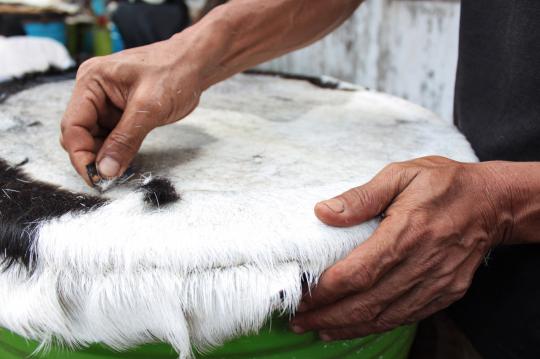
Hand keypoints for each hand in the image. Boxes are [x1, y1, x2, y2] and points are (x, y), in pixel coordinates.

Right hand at [60, 37, 201, 184]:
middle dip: (91, 157)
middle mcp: (93, 92)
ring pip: (94, 138)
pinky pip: (110, 137)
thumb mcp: (149, 108)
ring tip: (119, 172)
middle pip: (79, 134)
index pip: (73, 125)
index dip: (80, 155)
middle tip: (108, 180)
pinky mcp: (119, 113)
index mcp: (92, 81)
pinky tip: (125, 161)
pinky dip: (116, 151)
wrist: (195, 63)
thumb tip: (106, 170)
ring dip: (104, 157)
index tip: (95, 178)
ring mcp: (105, 103)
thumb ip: (125, 140)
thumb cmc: (174, 72)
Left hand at [291, 156, 515, 340]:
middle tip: (299, 321)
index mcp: (407, 233)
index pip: (359, 273)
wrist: (493, 202)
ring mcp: (437, 282)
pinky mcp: (446, 292)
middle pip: (368, 302)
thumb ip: (361, 196)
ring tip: (319, 328)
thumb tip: (323, 212)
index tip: (303, 297)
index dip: (327, 291)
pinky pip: (406, 317)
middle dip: (329, 316)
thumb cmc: (444, 184)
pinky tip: (355, 327)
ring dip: (349, 327)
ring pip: (386, 316)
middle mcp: (422, 264)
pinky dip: (377, 326)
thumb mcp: (401, 174)